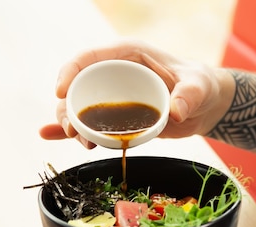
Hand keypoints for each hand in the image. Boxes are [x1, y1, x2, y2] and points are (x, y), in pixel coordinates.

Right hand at [38, 40, 233, 147]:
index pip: (89, 57)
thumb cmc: (200, 86)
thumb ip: (189, 95)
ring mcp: (113, 95)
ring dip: (72, 123)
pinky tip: (50, 136)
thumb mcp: (198, 86)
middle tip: (73, 131)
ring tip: (81, 142)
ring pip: (80, 107)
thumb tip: (176, 112)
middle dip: (68, 108)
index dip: (70, 71)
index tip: (61, 91)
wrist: (205, 105)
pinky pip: (88, 121)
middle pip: (78, 86)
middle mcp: (115, 72)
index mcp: (128, 55)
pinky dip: (70, 129)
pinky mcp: (115, 115)